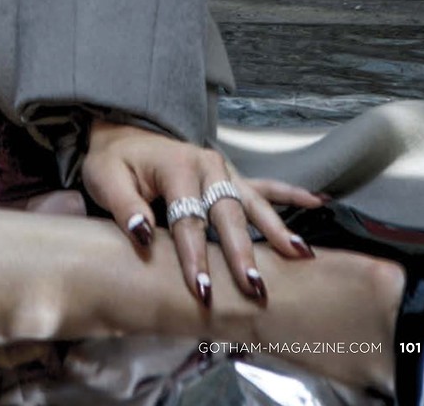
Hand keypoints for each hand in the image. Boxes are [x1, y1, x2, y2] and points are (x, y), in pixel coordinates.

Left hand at [79, 118, 326, 305]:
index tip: (203, 290)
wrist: (123, 133)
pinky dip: (290, 194)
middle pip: (228, 215)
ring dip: (275, 231)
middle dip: (242, 252)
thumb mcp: (105, 178)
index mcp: (177, 167)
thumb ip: (124, 206)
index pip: (187, 220)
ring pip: (253, 204)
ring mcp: (223, 170)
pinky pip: (265, 186)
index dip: (194, 257)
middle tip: (255, 287)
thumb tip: (143, 234)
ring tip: (299, 256)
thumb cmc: (114, 161)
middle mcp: (207, 166)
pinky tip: (318, 202)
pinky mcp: (230, 176)